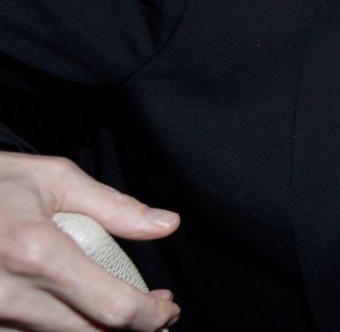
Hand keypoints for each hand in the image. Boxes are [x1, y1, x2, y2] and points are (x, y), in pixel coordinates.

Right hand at [0, 153, 180, 330]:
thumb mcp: (52, 179)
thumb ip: (114, 207)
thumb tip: (167, 225)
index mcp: (37, 254)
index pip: (112, 307)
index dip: (150, 316)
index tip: (168, 308)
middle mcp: (11, 294)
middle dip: (132, 328)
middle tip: (156, 311)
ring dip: (97, 330)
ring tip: (125, 312)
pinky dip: (62, 326)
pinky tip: (80, 311)